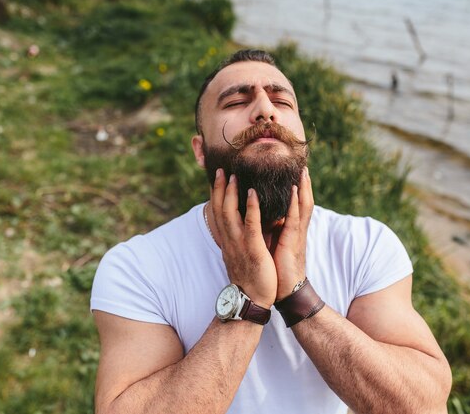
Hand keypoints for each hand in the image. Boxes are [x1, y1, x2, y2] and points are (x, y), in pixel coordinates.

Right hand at [210, 169, 276, 307]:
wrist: (252, 301)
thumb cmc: (250, 278)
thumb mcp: (241, 255)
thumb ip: (240, 240)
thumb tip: (242, 227)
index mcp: (228, 241)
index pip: (218, 213)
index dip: (216, 195)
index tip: (216, 178)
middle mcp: (230, 240)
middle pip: (220, 209)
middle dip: (219, 188)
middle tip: (220, 169)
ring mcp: (239, 244)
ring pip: (230, 214)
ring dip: (230, 193)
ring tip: (232, 175)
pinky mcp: (252, 249)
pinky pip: (250, 225)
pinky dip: (250, 208)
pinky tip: (252, 193)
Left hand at [272, 167, 313, 300]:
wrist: (284, 292)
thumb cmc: (276, 269)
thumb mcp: (271, 245)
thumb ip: (270, 231)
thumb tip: (262, 218)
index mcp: (289, 230)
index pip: (294, 205)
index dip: (297, 190)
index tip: (295, 173)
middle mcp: (294, 231)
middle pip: (302, 202)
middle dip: (304, 185)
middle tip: (304, 166)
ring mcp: (295, 237)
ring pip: (302, 208)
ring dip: (303, 189)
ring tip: (304, 173)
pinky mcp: (292, 244)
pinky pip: (294, 220)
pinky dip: (294, 205)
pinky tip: (294, 192)